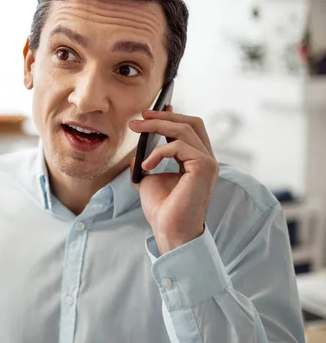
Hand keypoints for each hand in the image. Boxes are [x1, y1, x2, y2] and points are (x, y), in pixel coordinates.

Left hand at [129, 106, 217, 254]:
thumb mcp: (148, 179)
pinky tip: (146, 166)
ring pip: (184, 129)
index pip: (190, 128)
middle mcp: (206, 159)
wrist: (170, 231)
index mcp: (196, 160)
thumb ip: (147, 161)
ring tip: (135, 129)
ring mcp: (208, 162)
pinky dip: (158, 153)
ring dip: (156, 126)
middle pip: (191, 122)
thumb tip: (136, 149)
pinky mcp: (204, 167)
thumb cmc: (163, 209)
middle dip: (164, 116)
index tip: (150, 111)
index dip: (172, 115)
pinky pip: (178, 146)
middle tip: (140, 116)